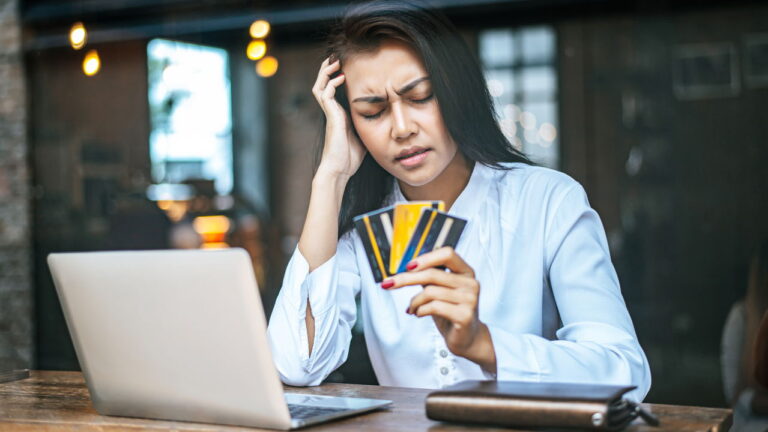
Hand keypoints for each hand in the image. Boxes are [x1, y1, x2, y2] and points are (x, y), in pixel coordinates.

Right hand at [311, 57, 366, 179]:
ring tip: (335, 61)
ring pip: (320, 86)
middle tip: (336, 58)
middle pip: (323, 85)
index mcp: (339, 116)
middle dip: (328, 70)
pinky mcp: (330, 117)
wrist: (339, 170)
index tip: (345, 68)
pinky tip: (340, 77)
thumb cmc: (349, 158)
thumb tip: (383, 122)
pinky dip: (331, 83)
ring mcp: (330, 114)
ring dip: (326, 72)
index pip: (333, 92)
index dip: (335, 79)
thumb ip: (368, 127)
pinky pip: (326, 95)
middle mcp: (332, 112)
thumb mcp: (363, 138)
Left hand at [381, 247, 496, 372]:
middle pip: (432, 274)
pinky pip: (434, 307)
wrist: (467, 338)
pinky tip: (419, 314)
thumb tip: (406, 268)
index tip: (407, 266)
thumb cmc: (451, 311)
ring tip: (411, 308)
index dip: (426, 258)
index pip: (447, 253)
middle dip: (406, 279)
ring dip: (414, 301)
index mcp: (465, 272)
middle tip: (389, 283)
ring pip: (430, 292)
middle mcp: (470, 283)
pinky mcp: (464, 316)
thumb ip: (430, 276)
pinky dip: (420, 310)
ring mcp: (470, 299)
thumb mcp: (440, 290)